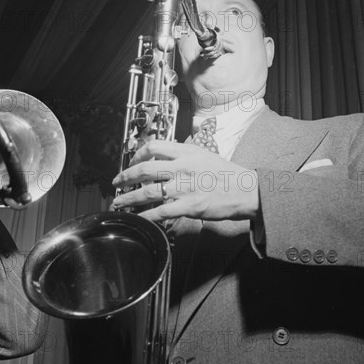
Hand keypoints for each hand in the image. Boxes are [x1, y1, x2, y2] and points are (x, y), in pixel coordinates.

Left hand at [112, 141, 259, 223]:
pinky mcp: (189, 206)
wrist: (246, 190)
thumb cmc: (227, 173)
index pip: (153, 146)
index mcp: (187, 151)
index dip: (137, 154)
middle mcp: (183, 167)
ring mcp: (185, 187)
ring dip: (129, 197)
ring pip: (148, 191)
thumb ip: (184, 152)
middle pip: (145, 169)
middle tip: (117, 182)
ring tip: (119, 201)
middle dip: (125, 176)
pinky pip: (160, 211)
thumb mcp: (205, 153)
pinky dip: (146, 215)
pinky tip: (138, 217)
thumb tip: (166, 152)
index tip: (131, 161)